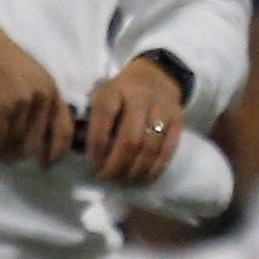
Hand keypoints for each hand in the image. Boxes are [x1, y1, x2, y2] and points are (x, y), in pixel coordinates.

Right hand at [0, 1, 74, 165]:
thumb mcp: (30, 75)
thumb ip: (38, 99)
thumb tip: (35, 133)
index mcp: (52, 90)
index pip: (64, 131)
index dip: (57, 153)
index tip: (45, 165)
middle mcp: (40, 97)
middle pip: (35, 143)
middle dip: (19, 156)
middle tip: (4, 157)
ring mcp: (19, 101)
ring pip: (13, 142)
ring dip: (0, 153)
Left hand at [81, 55, 185, 186]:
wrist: (156, 77)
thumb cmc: (120, 94)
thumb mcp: (101, 97)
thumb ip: (90, 121)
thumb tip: (79, 154)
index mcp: (114, 90)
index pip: (104, 118)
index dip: (97, 146)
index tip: (92, 165)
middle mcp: (140, 97)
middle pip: (130, 140)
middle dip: (116, 165)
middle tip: (107, 179)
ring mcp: (163, 108)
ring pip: (150, 148)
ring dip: (135, 171)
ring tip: (123, 181)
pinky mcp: (178, 120)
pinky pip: (167, 150)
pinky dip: (154, 168)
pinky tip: (142, 178)